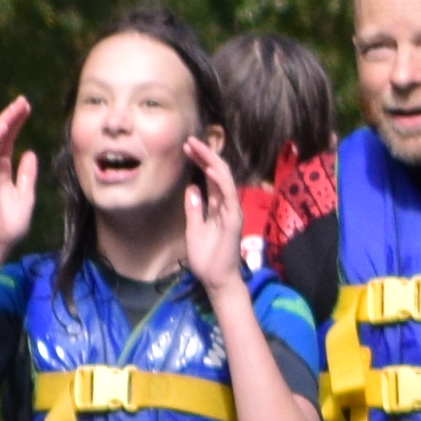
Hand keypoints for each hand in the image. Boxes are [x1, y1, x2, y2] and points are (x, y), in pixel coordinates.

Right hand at [0, 96, 38, 253]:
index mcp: (4, 170)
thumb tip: (30, 153)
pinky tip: (4, 124)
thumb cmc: (11, 223)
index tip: (27, 109)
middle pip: (1, 135)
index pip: (9, 141)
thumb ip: (27, 174)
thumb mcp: (26, 195)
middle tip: (24, 101)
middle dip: (12, 117)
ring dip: (4, 121)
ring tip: (17, 107)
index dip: (17, 124)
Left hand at [178, 129, 247, 296]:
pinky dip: (222, 182)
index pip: (210, 177)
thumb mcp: (193, 228)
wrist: (216, 279)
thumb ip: (194, 209)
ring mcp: (232, 211)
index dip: (200, 161)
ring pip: (226, 180)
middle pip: (218, 173)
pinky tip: (211, 170)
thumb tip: (192, 189)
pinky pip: (230, 197)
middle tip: (189, 140)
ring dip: (212, 162)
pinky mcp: (234, 220)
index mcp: (216, 206)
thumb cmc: (206, 257)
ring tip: (198, 147)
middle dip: (205, 155)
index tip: (186, 147)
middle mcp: (226, 205)